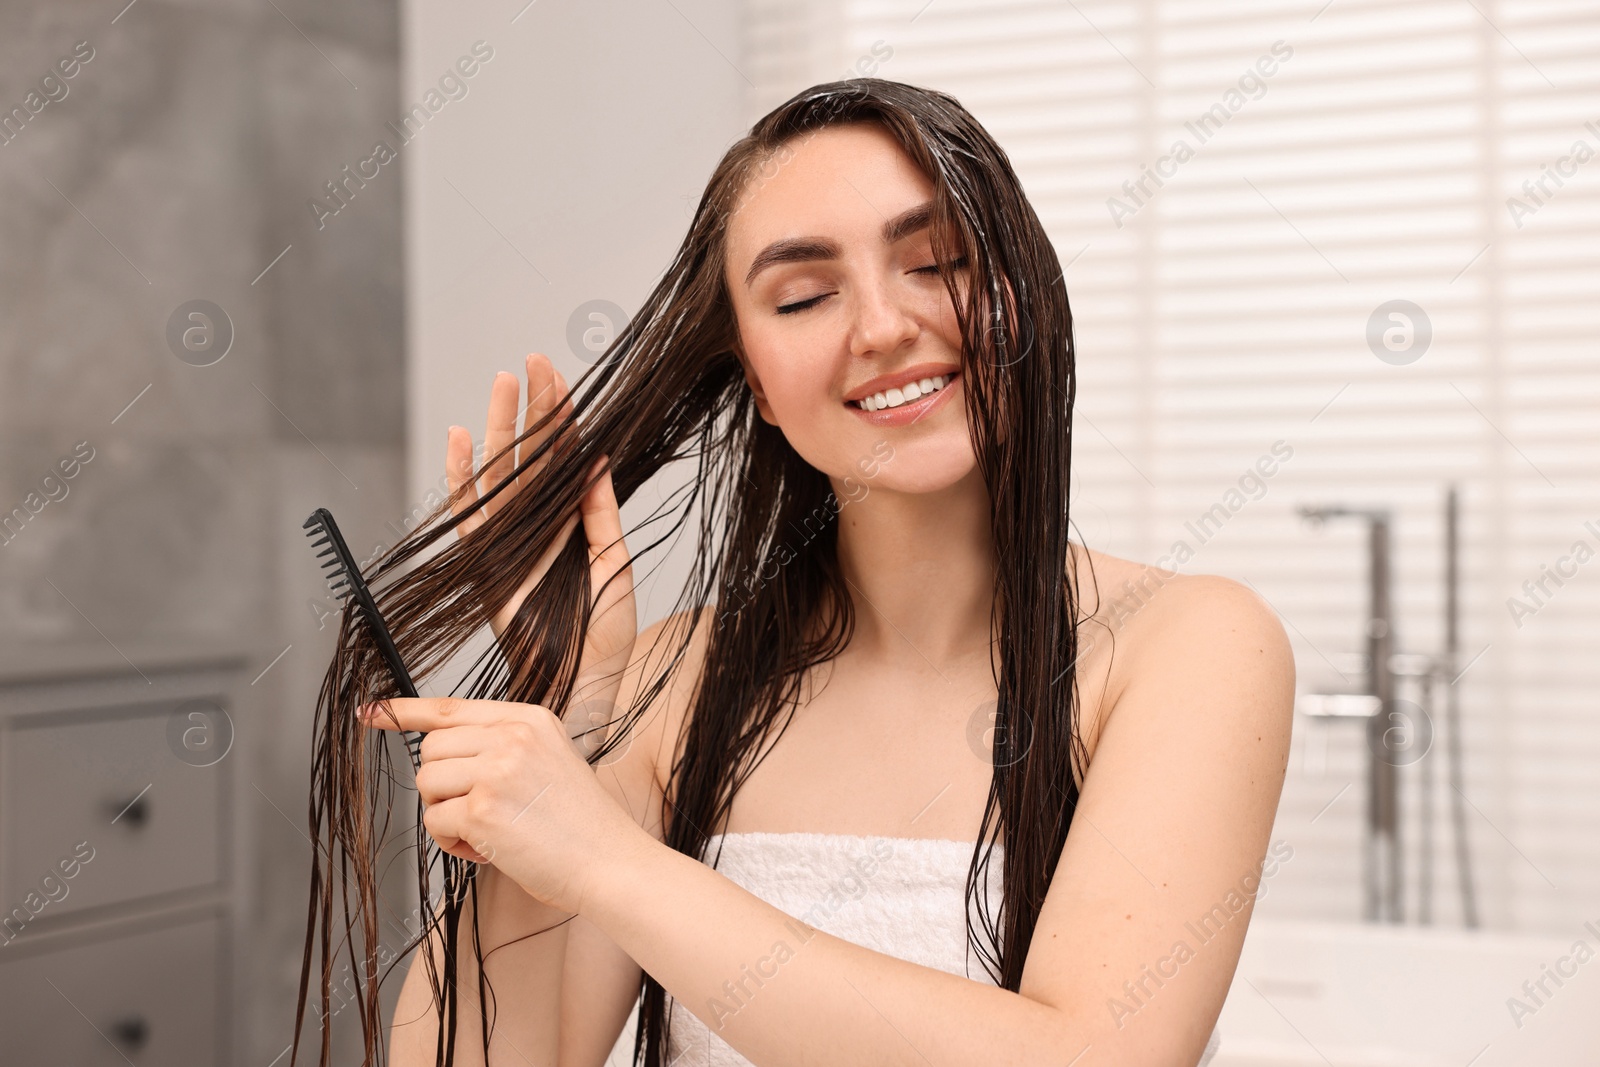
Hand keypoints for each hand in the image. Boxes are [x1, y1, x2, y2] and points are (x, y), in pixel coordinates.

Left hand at [360, 696, 648, 915]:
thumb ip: (503, 747)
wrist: (611, 863)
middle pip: (431, 750)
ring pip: (427, 784)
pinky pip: (435, 822)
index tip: (372, 713)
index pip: (450, 707)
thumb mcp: (549, 761)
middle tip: (478, 811)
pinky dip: (451, 843)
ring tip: (486, 832)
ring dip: (445, 815)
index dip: (405, 712)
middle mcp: (513, 736)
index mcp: (529, 719)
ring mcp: (497, 770)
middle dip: (442, 787)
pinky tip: (486, 850)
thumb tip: (442, 753)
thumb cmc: (581, 826)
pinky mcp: (483, 809)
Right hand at [446, 352, 637, 731]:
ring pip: (499, 473)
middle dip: (531, 408)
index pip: (562, 459)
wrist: (585, 688)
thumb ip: (602, 516)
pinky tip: (458, 437)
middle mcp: (536, 528)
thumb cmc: (605, 637)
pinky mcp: (485, 566)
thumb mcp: (617, 567)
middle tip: (534, 360)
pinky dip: (459, 478)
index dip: (561, 419)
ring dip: (498, 427)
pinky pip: (466, 515)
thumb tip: (597, 461)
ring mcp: (508, 544)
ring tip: (502, 381)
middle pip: (529, 455)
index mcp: (571, 524)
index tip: (560, 376)